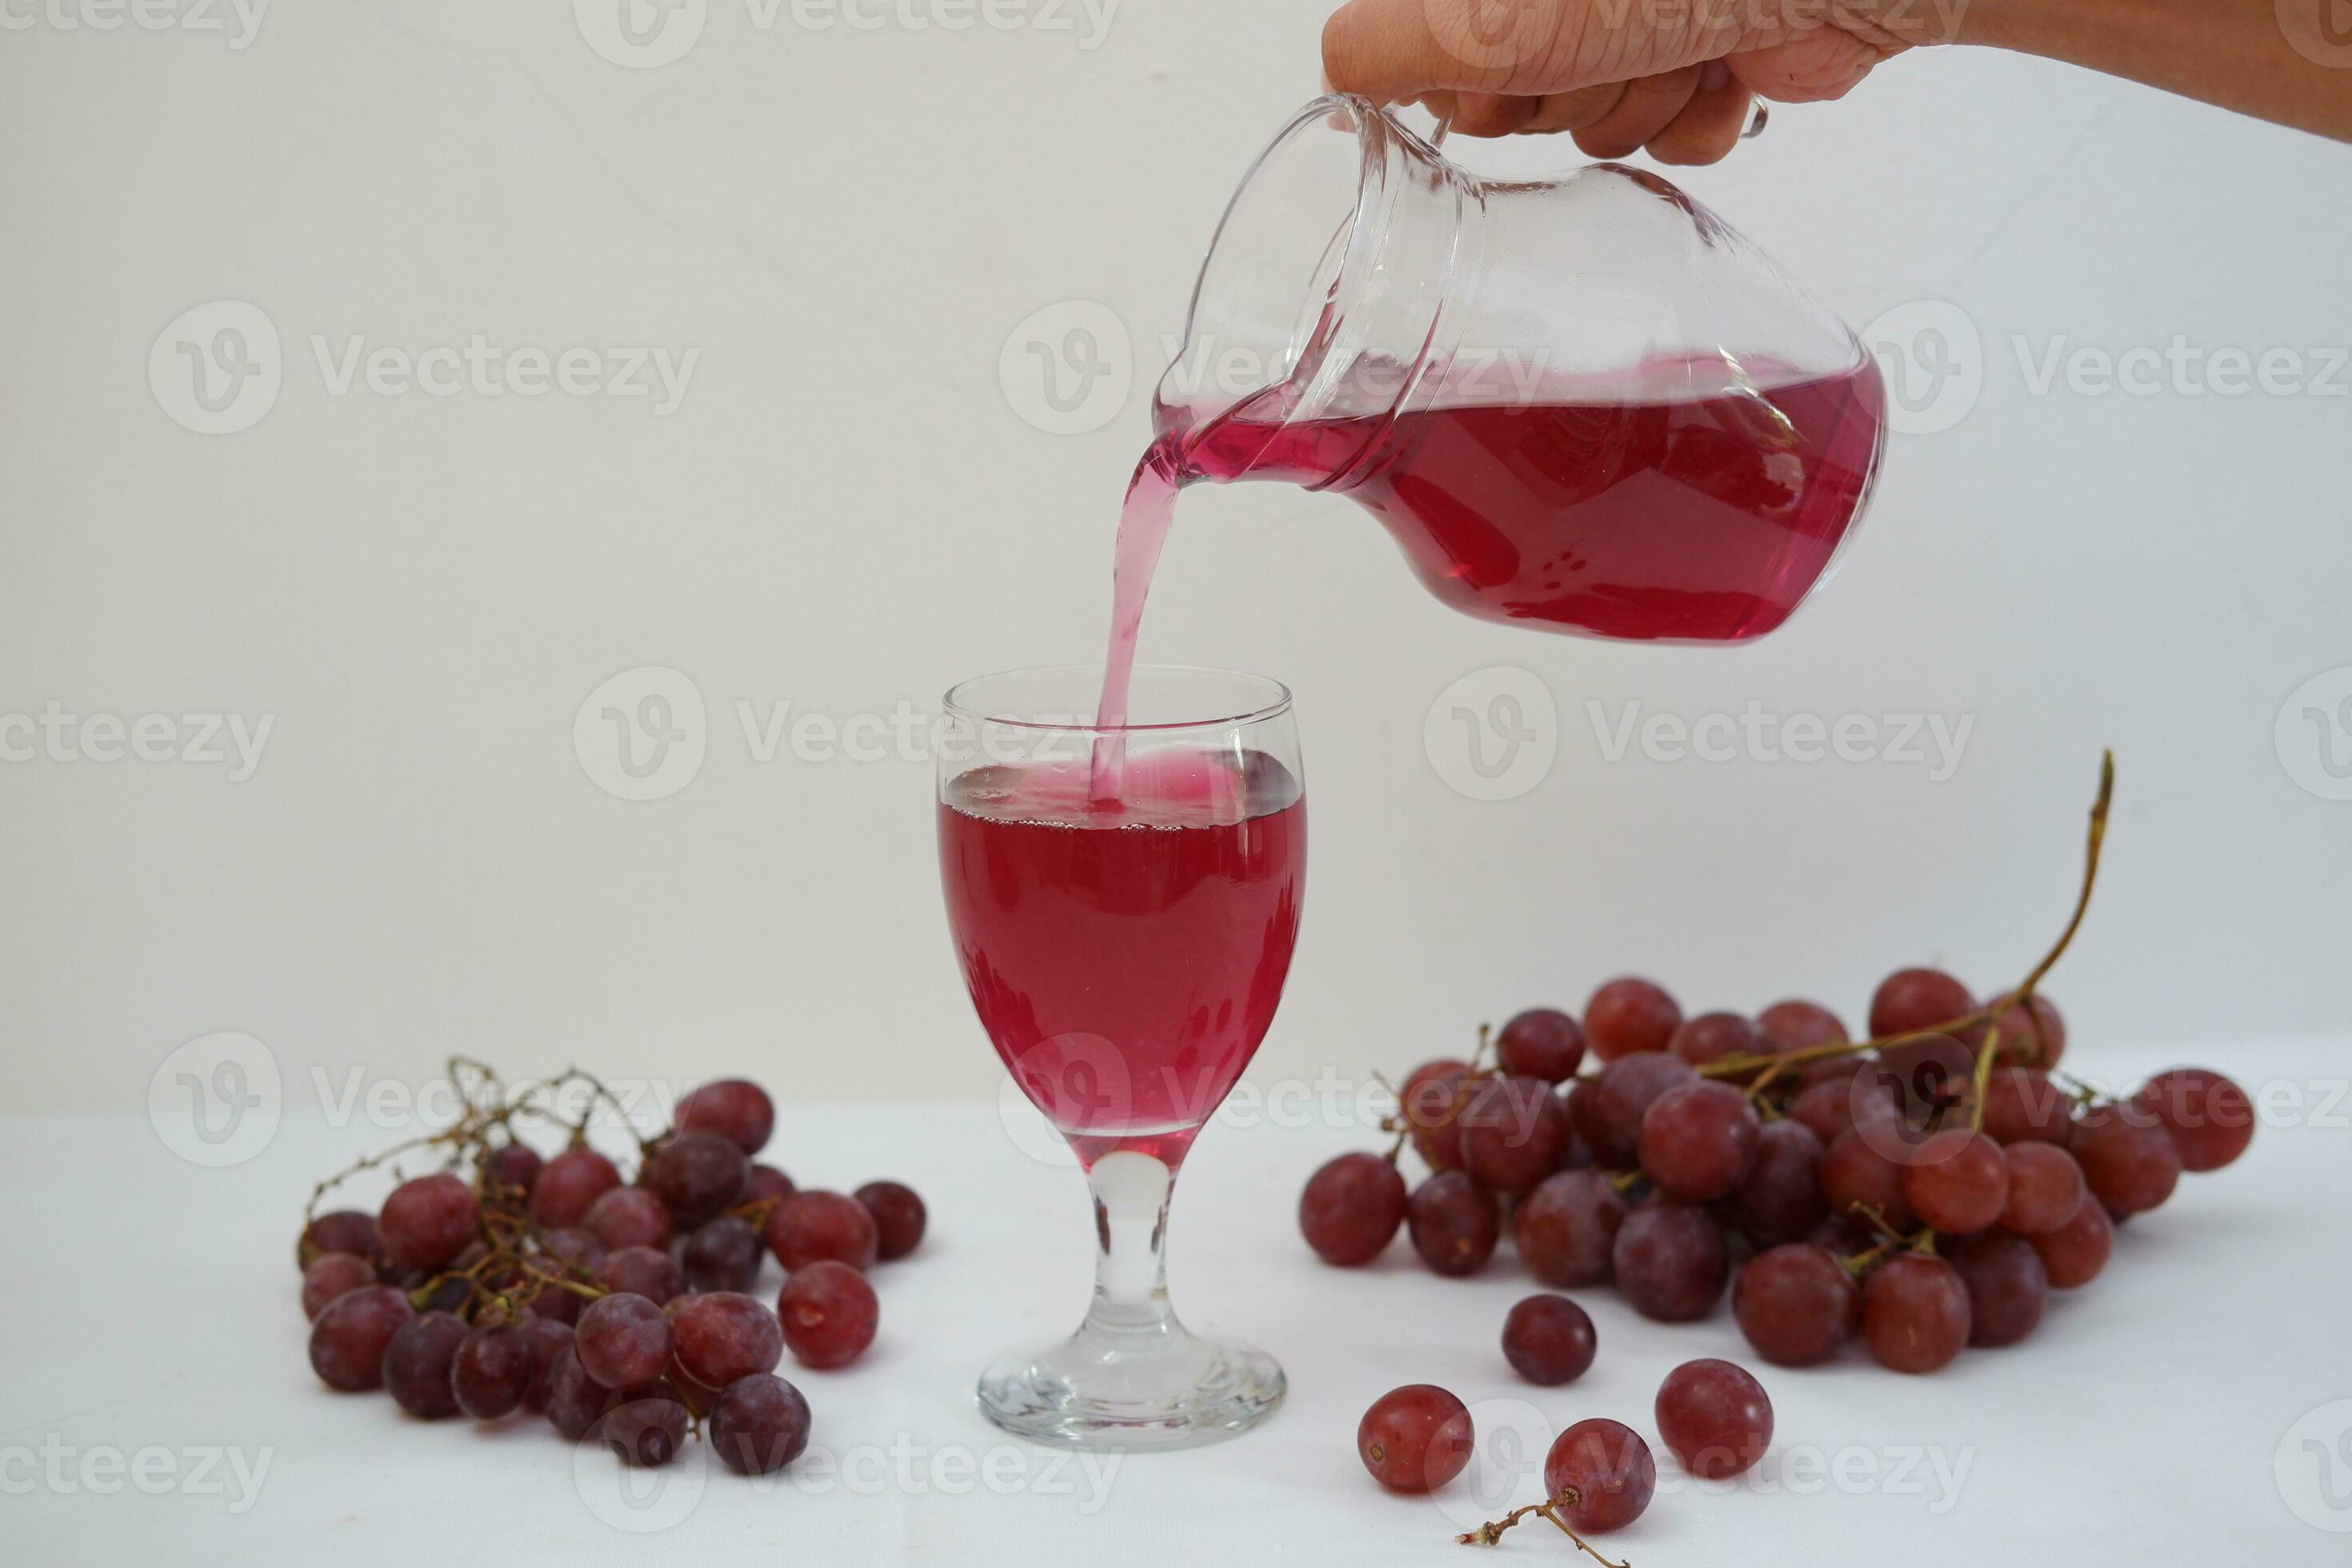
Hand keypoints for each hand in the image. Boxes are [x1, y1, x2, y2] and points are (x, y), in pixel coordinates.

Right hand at [1321, 0, 1932, 163]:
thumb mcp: (1484, 16)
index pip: (1430, 53)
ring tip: (1676, 50)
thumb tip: (1336, 74)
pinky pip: (1673, 133)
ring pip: (1594, 123)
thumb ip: (1383, 43)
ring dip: (1636, 106)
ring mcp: (1640, 13)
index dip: (1466, 85)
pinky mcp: (1710, 49)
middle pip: (1513, 97)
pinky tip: (1721, 67)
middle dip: (1562, 98)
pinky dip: (1697, 116)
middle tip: (1598, 56)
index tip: (1496, 79)